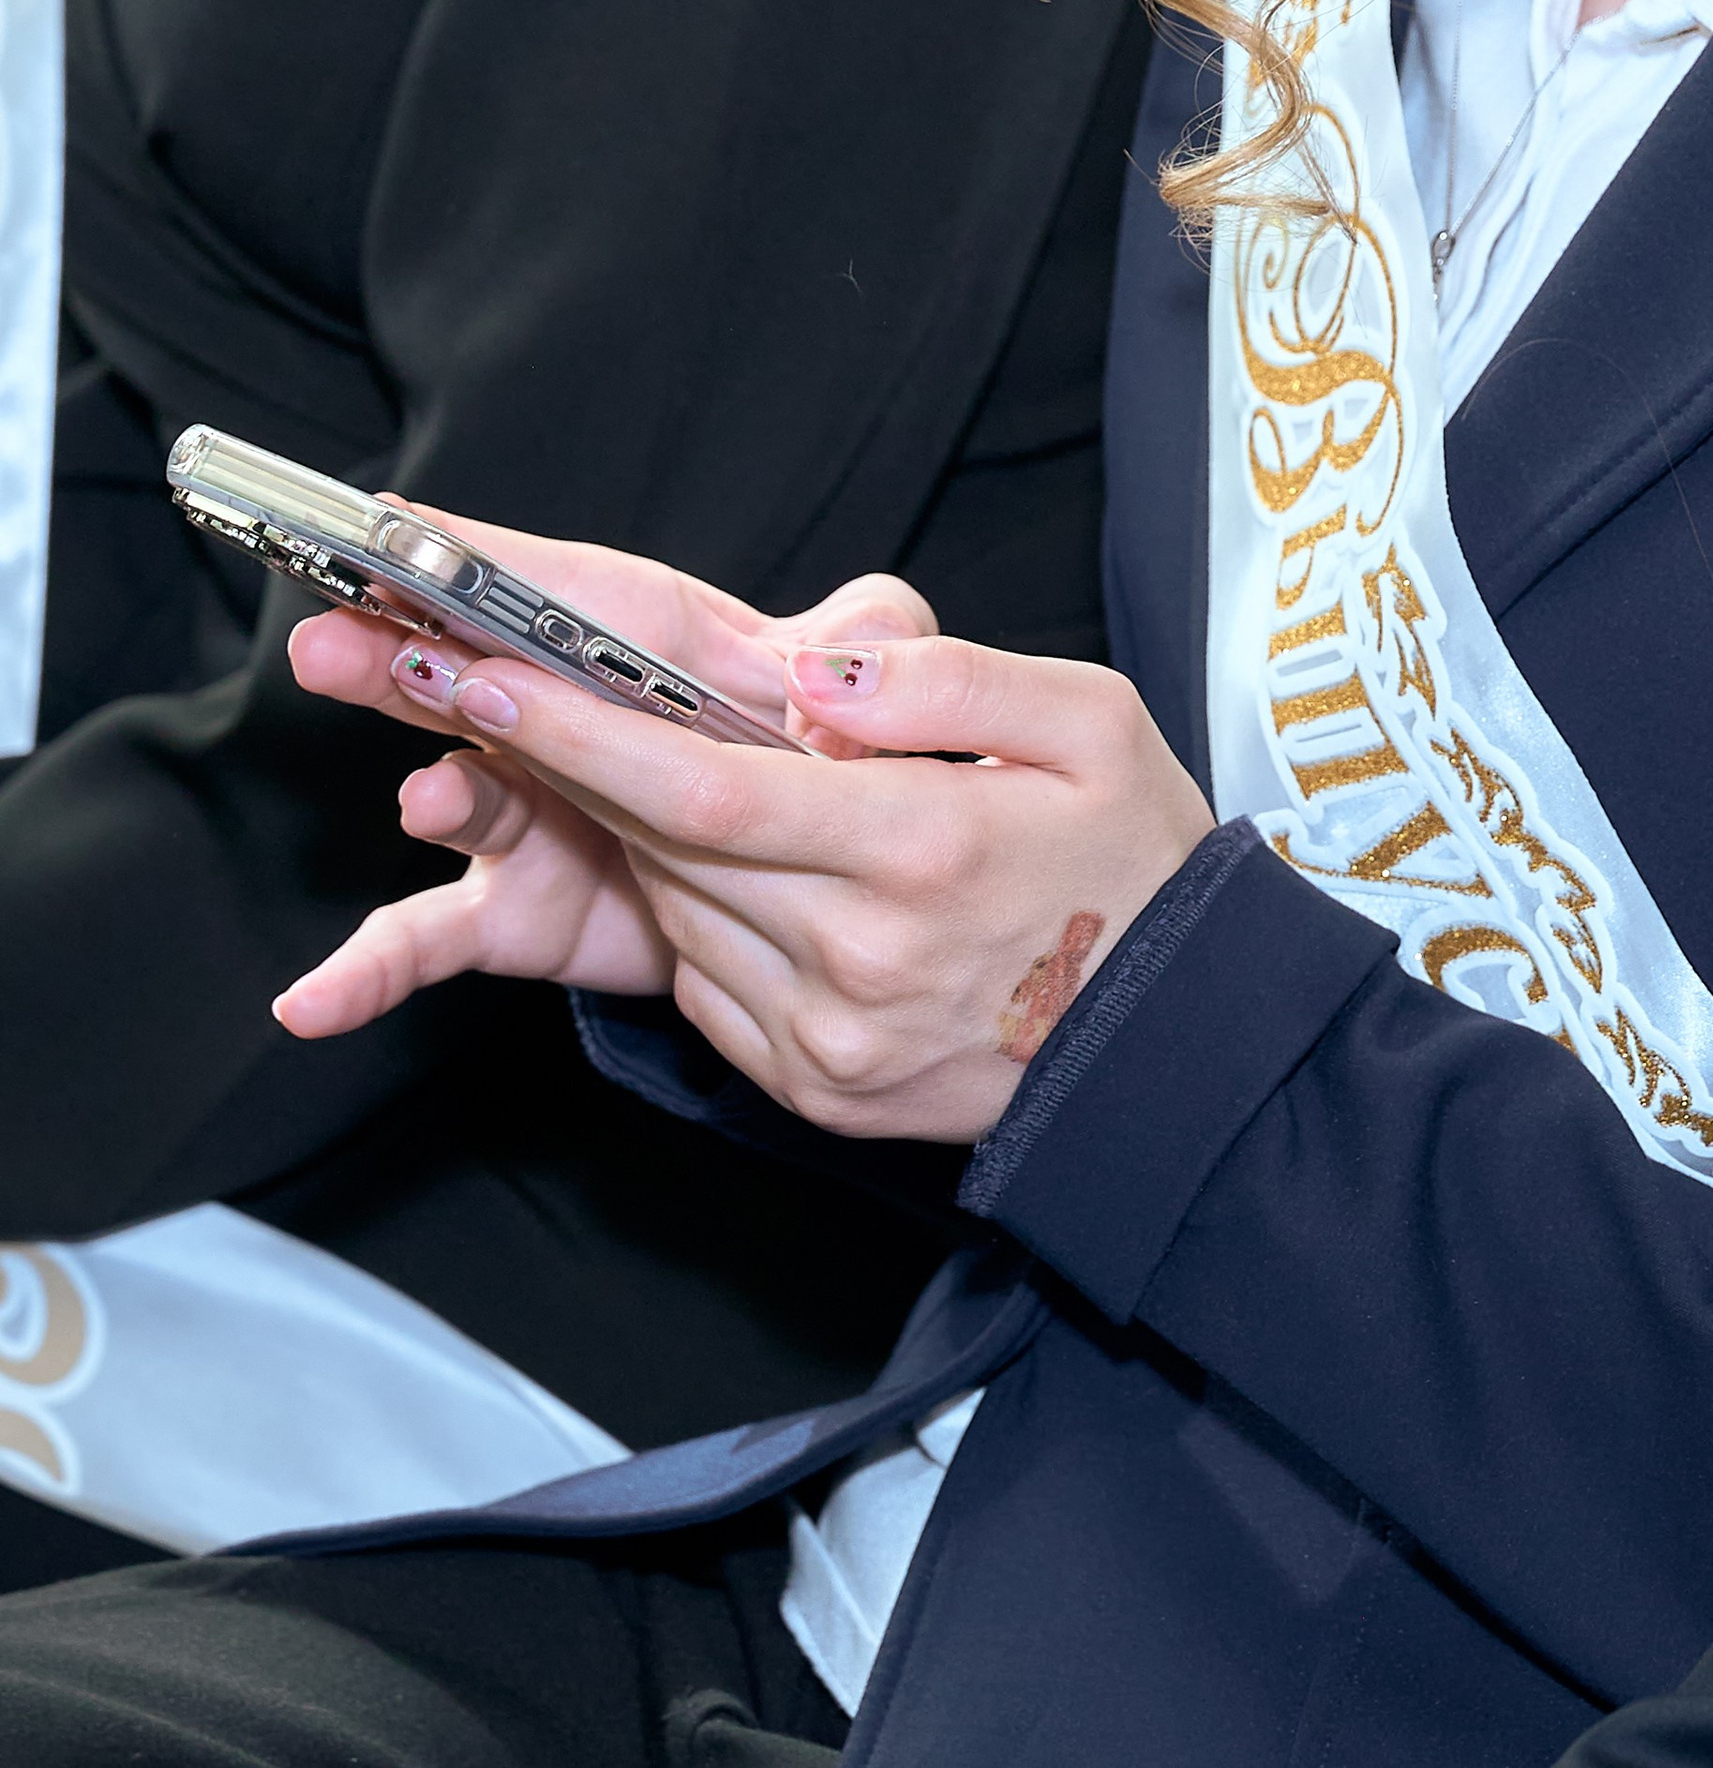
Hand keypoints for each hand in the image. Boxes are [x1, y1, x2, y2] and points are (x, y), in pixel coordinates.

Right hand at [274, 518, 937, 1040]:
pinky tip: (314, 1002)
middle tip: (326, 639)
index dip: (482, 555)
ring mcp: (533, 813)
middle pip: (475, 672)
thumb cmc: (836, 758)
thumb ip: (877, 644)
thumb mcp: (884, 685)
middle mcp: (567, 720)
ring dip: (431, 787)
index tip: (398, 523)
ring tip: (425, 799)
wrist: (830, 897)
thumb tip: (840, 664)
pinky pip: (428, 940)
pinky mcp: (520, 908)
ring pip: (460, 792)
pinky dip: (367, 969)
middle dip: (401, 652)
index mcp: (649, 645)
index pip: (563, 589)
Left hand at [279, 526, 1213, 1135]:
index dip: (582, 739)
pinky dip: (693, 916)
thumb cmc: (1136, 858)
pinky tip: (729, 869)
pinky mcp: (814, 1090)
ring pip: (677, 917)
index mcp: (922, 850)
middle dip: (566, 768)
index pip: (706, 793)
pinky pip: (708, 986)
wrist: (1176, 1044)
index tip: (488, 683)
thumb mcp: (1088, 719)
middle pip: (668, 851)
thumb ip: (946, 681)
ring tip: (623, 765)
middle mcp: (860, 958)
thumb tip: (815, 678)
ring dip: (635, 840)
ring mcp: (828, 1040)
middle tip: (481, 689)